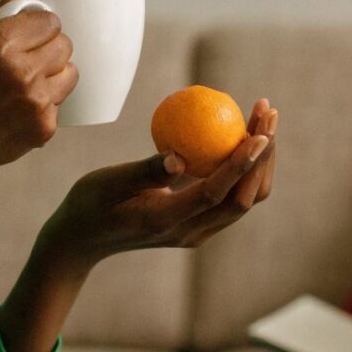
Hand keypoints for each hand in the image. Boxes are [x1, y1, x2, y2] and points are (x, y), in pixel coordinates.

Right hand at [0, 0, 76, 179]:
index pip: (48, 21)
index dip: (42, 25)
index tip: (34, 31)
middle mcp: (22, 71)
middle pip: (64, 43)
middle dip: (51, 46)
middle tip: (33, 56)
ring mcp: (37, 100)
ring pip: (71, 71)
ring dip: (55, 72)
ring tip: (30, 80)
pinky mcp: (46, 125)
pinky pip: (61, 100)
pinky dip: (48, 101)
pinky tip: (22, 106)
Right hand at [34, 100, 276, 270]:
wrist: (83, 240)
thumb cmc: (90, 203)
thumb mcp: (107, 182)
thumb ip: (143, 171)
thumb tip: (178, 156)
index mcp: (166, 222)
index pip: (216, 194)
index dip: (242, 165)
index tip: (260, 132)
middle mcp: (191, 232)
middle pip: (245, 197)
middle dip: (265, 156)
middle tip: (268, 112)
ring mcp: (198, 231)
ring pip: (246, 197)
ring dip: (261, 160)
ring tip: (264, 116)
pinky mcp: (200, 223)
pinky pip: (234, 194)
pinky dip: (247, 165)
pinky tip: (245, 131)